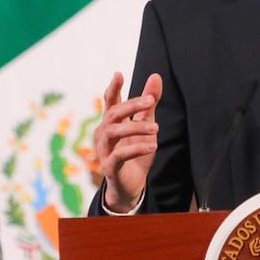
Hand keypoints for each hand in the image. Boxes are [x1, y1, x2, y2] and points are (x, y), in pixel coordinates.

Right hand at [94, 72, 161, 212]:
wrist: (131, 186)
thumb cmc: (136, 152)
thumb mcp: (146, 125)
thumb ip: (149, 103)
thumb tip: (156, 76)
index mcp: (111, 122)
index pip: (110, 101)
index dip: (113, 88)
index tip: (118, 74)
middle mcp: (104, 133)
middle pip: (113, 114)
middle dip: (132, 105)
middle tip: (150, 101)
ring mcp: (104, 150)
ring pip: (114, 132)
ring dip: (136, 128)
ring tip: (156, 128)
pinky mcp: (109, 166)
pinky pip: (120, 155)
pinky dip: (136, 148)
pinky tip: (152, 145)